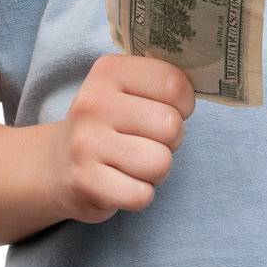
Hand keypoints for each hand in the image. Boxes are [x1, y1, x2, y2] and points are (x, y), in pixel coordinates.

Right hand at [48, 52, 196, 223]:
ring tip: (133, 163)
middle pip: (171, 127)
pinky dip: (140, 195)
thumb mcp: (127, 89)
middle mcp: (93, 102)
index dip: (184, 103)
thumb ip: (160, 81)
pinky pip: (142, 195)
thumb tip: (210, 82)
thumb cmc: (109, 124)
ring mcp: (86, 143)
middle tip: (148, 141)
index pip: (173, 84)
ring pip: (160, 163)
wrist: (55, 164)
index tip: (169, 110)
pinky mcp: (85, 182)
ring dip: (156, 170)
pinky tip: (122, 183)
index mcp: (109, 71)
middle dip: (170, 141)